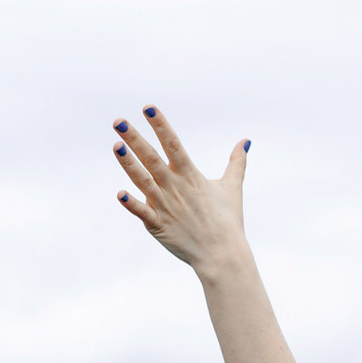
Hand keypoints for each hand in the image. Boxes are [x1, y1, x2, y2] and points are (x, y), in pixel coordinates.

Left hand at [110, 106, 251, 275]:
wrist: (223, 255)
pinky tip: (119, 194)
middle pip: (152, 158)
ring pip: (143, 181)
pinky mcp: (159, 226)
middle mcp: (176, 188)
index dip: (160, 125)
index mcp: (191, 176)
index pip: (173, 144)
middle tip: (118, 122)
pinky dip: (131, 204)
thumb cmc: (228, 221)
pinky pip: (143, 213)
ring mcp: (166, 207)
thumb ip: (236, 162)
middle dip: (135, 139)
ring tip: (116, 146)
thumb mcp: (232, 187)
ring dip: (128, 164)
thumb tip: (245, 141)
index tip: (148, 108)